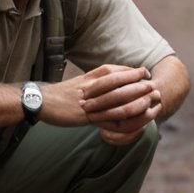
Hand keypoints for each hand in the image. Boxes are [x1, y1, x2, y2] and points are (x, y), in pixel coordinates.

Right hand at [44, 65, 159, 145]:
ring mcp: (88, 102)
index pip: (115, 70)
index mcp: (89, 76)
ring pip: (115, 101)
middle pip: (118, 83)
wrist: (41, 102)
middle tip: (152, 85)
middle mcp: (90, 87)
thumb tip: (118, 76)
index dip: (132, 72)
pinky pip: (107, 119)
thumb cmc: (63, 93)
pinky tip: (134, 121)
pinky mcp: (85, 117)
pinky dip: (122, 120)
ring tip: (148, 101)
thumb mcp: (82, 81)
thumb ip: (98, 79)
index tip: (145, 72)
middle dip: (137, 84)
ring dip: (134, 101)